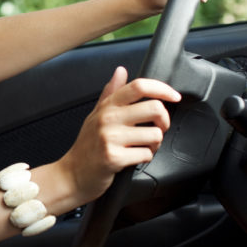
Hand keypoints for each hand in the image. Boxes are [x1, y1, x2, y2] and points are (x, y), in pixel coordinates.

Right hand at [59, 66, 180, 202]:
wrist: (72, 174)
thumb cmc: (86, 146)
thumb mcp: (96, 114)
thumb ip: (110, 92)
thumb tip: (121, 71)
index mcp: (107, 106)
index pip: (139, 86)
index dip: (162, 88)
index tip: (174, 96)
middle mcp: (108, 118)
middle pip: (154, 108)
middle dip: (164, 121)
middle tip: (158, 128)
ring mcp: (110, 138)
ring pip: (155, 134)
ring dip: (155, 144)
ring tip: (143, 147)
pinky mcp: (114, 157)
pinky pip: (146, 154)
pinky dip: (145, 158)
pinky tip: (134, 159)